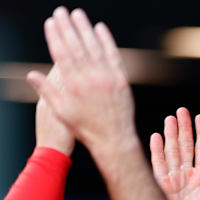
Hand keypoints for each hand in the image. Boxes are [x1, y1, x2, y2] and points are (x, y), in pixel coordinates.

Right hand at [26, 7, 134, 151]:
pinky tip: (100, 28)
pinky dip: (106, 40)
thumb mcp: (61, 112)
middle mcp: (89, 79)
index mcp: (72, 85)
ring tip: (78, 14)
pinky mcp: (121, 80)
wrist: (114, 139)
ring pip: (94, 47)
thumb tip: (30, 74)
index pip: (61, 54)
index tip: (50, 23)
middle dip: (67, 27)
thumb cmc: (86, 128)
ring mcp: (107, 78)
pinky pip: (113, 55)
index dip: (55, 36)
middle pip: (76, 46)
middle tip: (61, 11)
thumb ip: (47, 91)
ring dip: (85, 28)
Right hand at [150, 107, 199, 199]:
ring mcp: (173, 180)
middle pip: (185, 146)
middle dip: (184, 128)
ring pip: (172, 152)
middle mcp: (187, 176)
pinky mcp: (160, 187)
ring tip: (170, 118)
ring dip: (170, 135)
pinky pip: (157, 165)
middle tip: (182, 110)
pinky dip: (156, 151)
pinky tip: (155, 137)